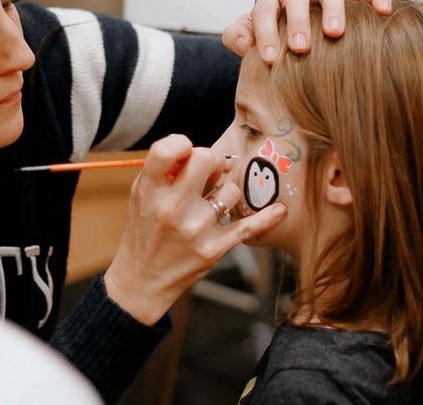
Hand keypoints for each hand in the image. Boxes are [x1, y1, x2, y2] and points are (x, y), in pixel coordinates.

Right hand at [104, 134, 286, 324]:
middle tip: (210, 171)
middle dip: (213, 160)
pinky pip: (249, 226)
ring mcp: (195, 229)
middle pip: (206, 158)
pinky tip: (280, 210)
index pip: (168, 149)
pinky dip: (267, 217)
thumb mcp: (142, 193)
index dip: (182, 144)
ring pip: (231, 189)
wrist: (143, 278)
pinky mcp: (214, 249)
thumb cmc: (146, 228)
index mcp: (150, 190)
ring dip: (224, 193)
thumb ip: (167, 168)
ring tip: (210, 206)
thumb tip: (202, 152)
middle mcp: (172, 208)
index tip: (187, 152)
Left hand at [222, 0, 391, 62]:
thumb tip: (243, 44)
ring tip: (335, 33)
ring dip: (332, 10)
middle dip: (298, 22)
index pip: (264, 10)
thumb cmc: (269, 33)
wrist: (293, 23)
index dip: (266, 33)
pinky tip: (382, 9)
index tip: (270, 58)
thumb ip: (237, 36)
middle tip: (300, 48)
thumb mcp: (248, 34)